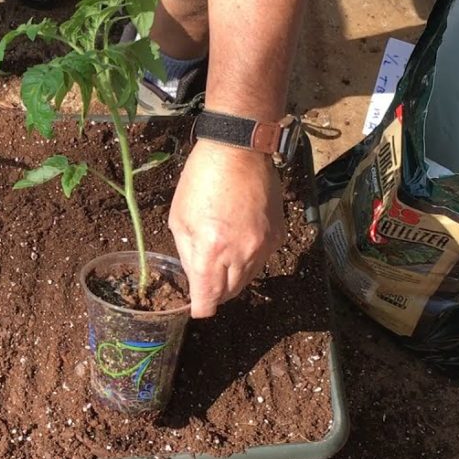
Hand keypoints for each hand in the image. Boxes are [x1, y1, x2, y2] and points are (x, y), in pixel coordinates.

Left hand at [168, 139, 284, 317]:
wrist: (238, 151)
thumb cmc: (201, 180)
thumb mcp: (180, 219)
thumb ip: (187, 255)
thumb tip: (195, 280)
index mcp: (211, 251)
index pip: (209, 300)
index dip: (201, 308)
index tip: (197, 308)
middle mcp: (241, 254)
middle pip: (230, 294)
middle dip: (216, 292)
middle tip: (206, 280)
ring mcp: (263, 246)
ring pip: (248, 279)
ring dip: (233, 277)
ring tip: (222, 257)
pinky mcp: (278, 235)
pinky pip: (263, 260)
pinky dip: (250, 259)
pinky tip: (239, 239)